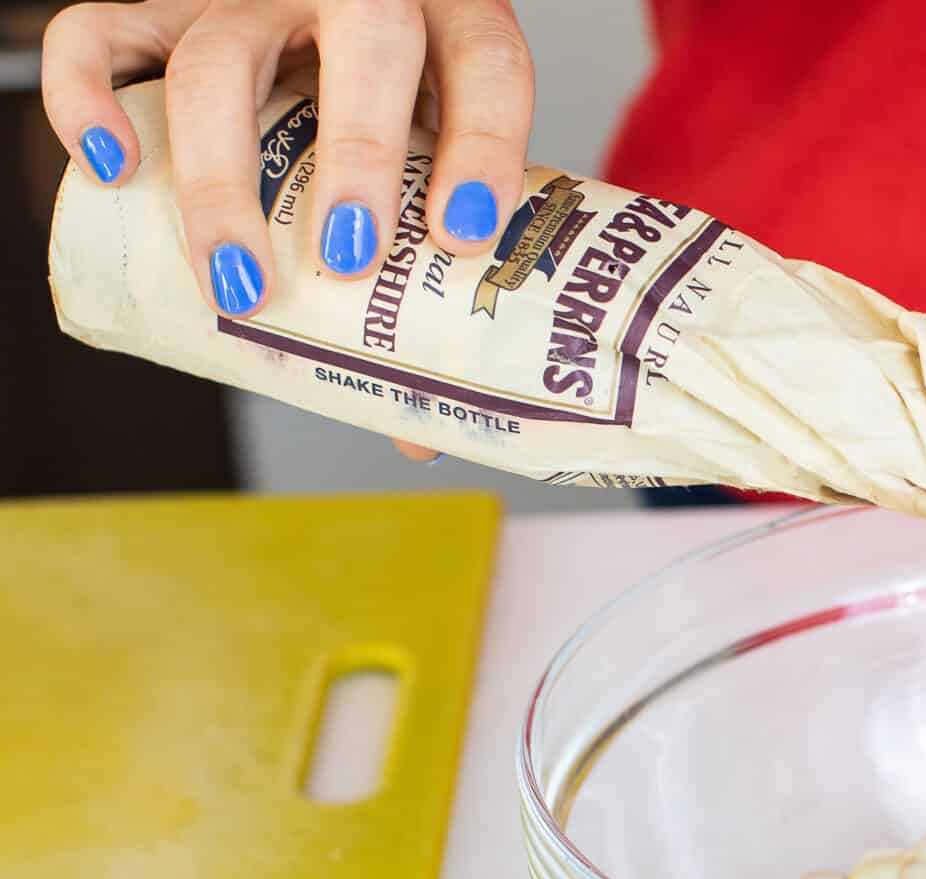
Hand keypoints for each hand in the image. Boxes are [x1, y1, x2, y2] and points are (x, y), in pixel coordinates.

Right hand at [41, 0, 534, 337]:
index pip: (485, 64)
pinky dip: (88, 95)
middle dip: (357, 159)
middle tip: (348, 261)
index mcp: (449, 23)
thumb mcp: (433, 157)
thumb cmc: (395, 106)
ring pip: (220, 58)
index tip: (467, 236)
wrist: (332, 20)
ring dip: (225, 176)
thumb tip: (419, 437)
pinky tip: (111, 168)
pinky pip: (102, 30)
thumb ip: (432, 269)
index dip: (484, 148)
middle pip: (360, 43)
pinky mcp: (166, 5)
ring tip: (239, 282)